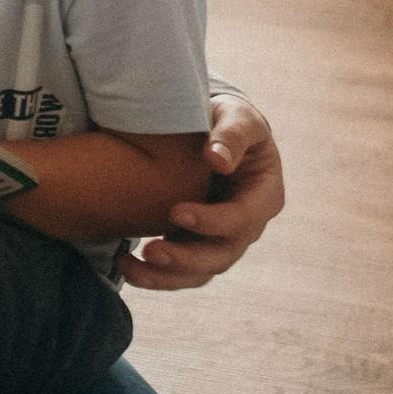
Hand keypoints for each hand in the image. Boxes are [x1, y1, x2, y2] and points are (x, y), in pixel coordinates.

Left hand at [120, 94, 283, 289]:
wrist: (213, 130)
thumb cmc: (230, 120)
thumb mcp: (238, 117)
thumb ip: (231, 135)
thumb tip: (217, 160)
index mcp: (264, 196)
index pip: (242, 218)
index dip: (211, 221)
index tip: (175, 212)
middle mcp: (247, 225)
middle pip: (222, 255)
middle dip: (186, 259)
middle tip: (150, 251)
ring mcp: (222, 239)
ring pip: (200, 271)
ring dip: (166, 276)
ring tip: (130, 267)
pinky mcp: (197, 243)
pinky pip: (181, 271)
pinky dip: (156, 274)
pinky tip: (127, 266)